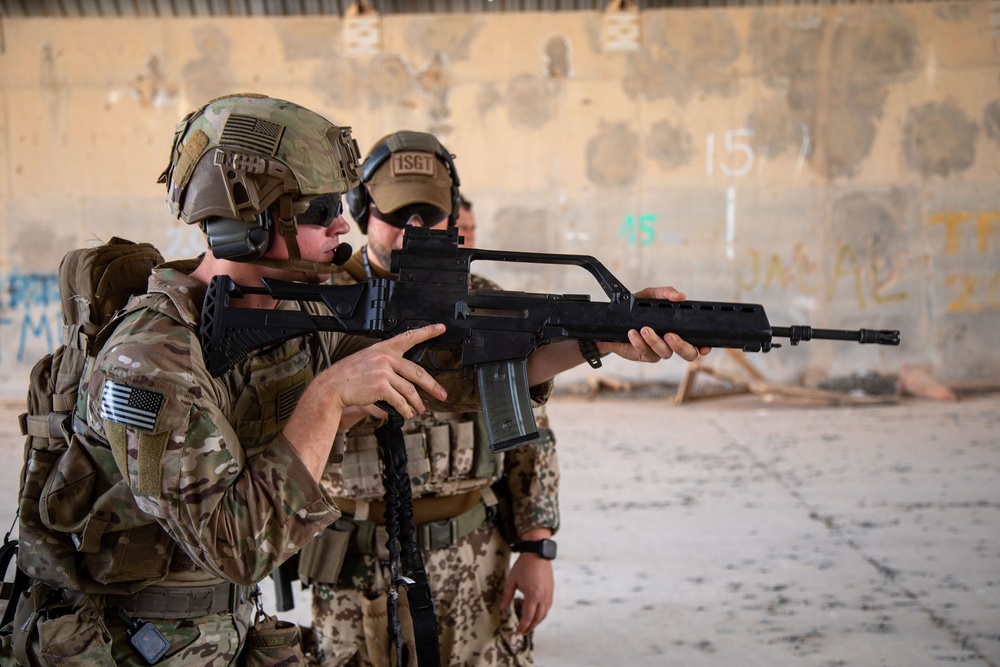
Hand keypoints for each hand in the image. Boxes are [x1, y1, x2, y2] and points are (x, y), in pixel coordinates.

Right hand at [283, 323, 446, 478]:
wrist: (332, 386)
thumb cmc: (348, 375)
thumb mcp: (367, 360)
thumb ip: (386, 364)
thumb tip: (404, 379)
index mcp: (384, 348)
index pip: (409, 336)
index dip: (427, 331)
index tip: (441, 328)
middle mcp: (386, 357)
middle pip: (417, 372)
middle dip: (432, 386)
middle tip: (441, 394)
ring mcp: (384, 371)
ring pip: (409, 389)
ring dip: (417, 402)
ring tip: (420, 409)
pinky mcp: (380, 386)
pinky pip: (399, 400)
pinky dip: (405, 409)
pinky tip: (407, 413)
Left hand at [501, 552, 553, 634]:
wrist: (537, 553)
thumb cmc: (524, 565)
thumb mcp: (511, 580)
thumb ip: (507, 596)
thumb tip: (502, 608)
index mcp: (533, 595)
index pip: (527, 617)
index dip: (522, 627)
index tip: (517, 632)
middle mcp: (543, 597)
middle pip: (537, 619)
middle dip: (529, 627)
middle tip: (522, 632)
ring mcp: (548, 595)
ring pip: (544, 614)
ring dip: (536, 622)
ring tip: (528, 626)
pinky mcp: (551, 591)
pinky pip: (547, 608)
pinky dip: (541, 614)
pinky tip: (536, 615)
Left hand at [600, 286, 710, 362]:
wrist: (613, 321)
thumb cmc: (636, 308)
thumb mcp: (650, 295)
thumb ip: (665, 293)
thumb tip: (680, 296)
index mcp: (679, 329)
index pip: (698, 340)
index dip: (704, 345)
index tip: (704, 346)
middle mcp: (671, 342)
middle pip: (688, 354)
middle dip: (681, 346)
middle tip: (669, 335)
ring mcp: (658, 350)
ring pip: (665, 353)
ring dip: (655, 341)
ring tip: (644, 329)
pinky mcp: (645, 355)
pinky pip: (646, 352)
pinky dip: (639, 342)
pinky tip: (633, 333)